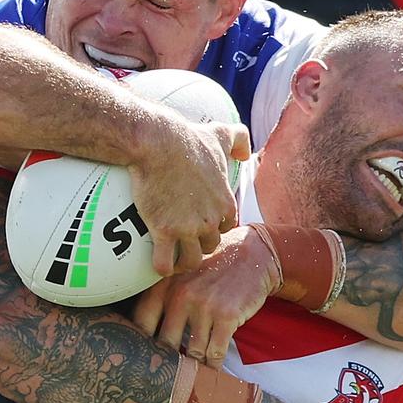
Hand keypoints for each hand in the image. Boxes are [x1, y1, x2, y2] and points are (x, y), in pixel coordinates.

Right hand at [128, 114, 249, 275]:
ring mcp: (187, 228)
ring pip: (191, 261)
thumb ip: (240, 139)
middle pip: (210, 246)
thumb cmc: (188, 139)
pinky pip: (165, 263)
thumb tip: (245, 154)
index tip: (200, 226)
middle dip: (199, 246)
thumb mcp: (221, 134)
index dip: (213, 228)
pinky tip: (156, 264)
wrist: (158, 142)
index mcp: (224, 203)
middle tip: (183, 243)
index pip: (226, 228)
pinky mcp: (164, 231)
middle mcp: (210, 220)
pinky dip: (161, 268)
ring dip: (182, 263)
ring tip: (172, 259)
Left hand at [133, 226, 280, 366]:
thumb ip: (162, 296)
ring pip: (192, 352)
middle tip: (169, 374)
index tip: (145, 357)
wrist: (252, 254)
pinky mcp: (227, 316)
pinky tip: (212, 367)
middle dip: (168, 361)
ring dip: (194, 365)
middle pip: (165, 344)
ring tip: (192, 373)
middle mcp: (180, 295)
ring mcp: (204, 306)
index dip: (141, 344)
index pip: (141, 323)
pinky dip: (213, 365)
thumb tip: (140, 332)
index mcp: (164, 285)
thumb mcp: (181, 274)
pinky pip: (215, 353)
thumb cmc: (213, 269)